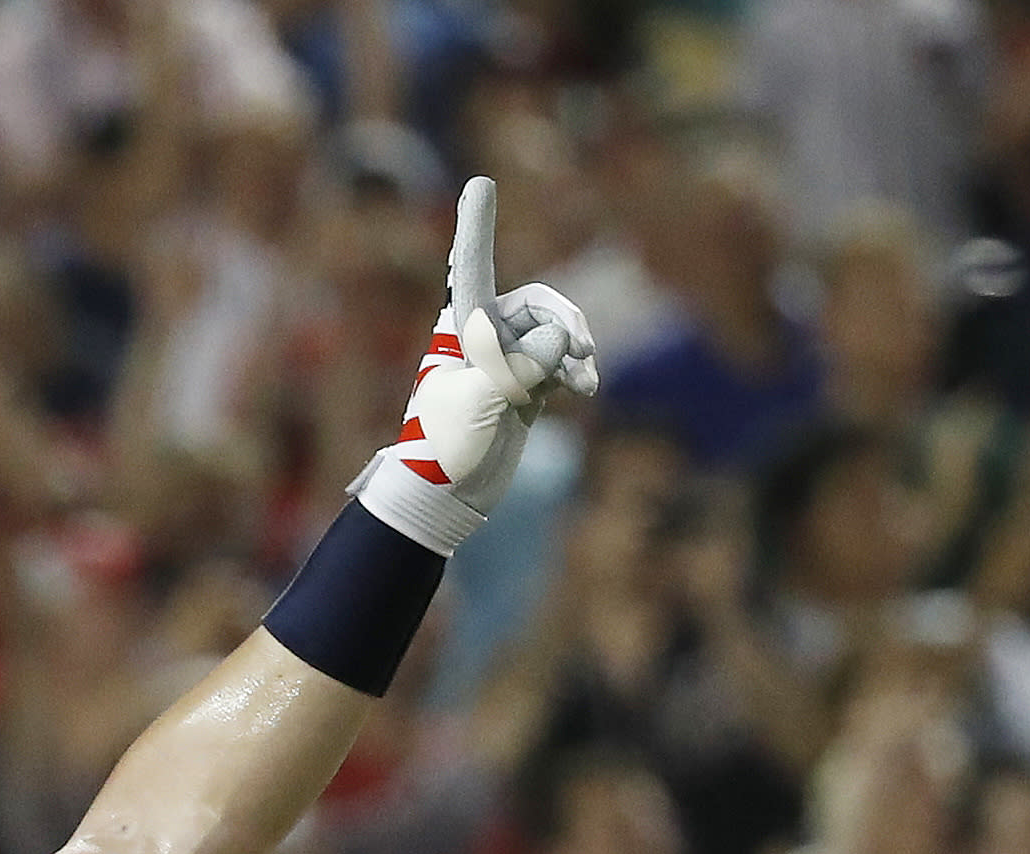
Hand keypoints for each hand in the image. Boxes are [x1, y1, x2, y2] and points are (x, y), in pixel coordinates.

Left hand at [352, 176, 595, 553]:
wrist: (444, 495)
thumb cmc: (446, 447)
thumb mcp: (483, 401)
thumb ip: (521, 364)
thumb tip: (559, 342)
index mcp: (460, 329)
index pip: (472, 267)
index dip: (477, 225)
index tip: (480, 182)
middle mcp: (482, 336)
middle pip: (540, 303)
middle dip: (566, 323)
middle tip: (582, 354)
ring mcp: (505, 359)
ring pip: (557, 332)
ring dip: (576, 351)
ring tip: (583, 381)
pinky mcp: (524, 384)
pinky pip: (561, 360)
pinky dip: (576, 369)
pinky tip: (585, 388)